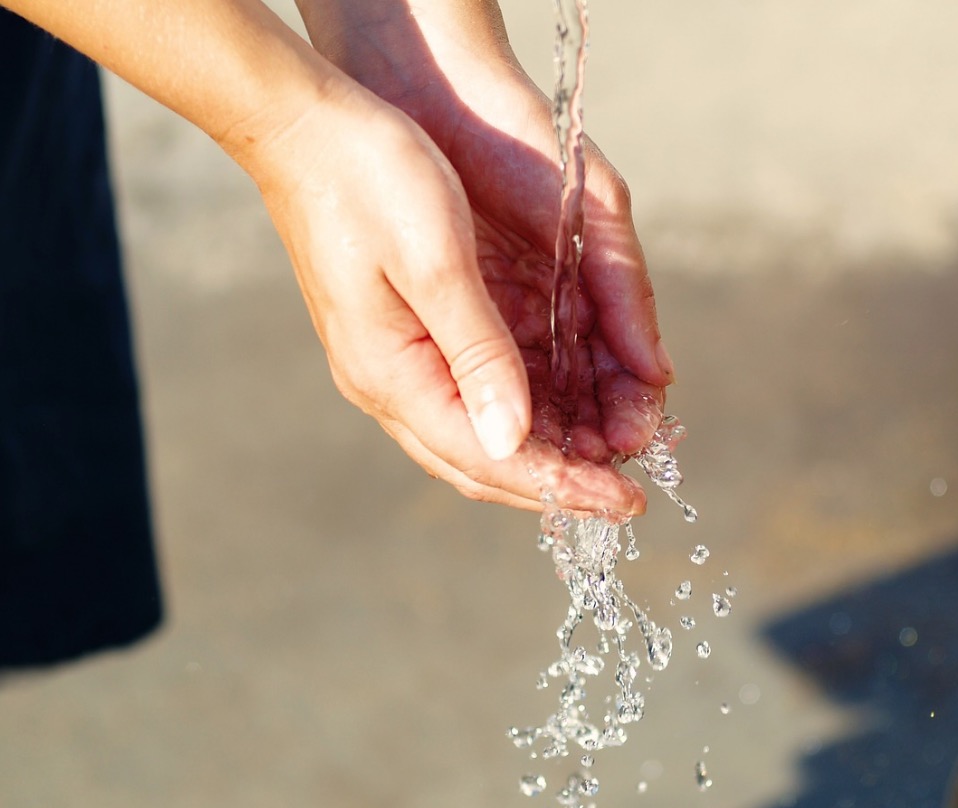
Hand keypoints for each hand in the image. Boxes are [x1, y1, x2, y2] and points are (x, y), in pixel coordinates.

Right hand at [294, 0, 675, 512]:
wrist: (304, 125)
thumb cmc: (369, 178)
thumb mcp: (436, 262)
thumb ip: (478, 354)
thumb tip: (513, 440)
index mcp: (392, 373)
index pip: (488, 458)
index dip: (561, 486)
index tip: (625, 503)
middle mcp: (387, 382)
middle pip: (482, 462)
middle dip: (557, 484)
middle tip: (624, 497)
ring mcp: (390, 362)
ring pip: (477, 435)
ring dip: (544, 453)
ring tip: (606, 459)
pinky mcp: (403, 336)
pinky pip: (469, 397)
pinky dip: (522, 414)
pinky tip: (563, 411)